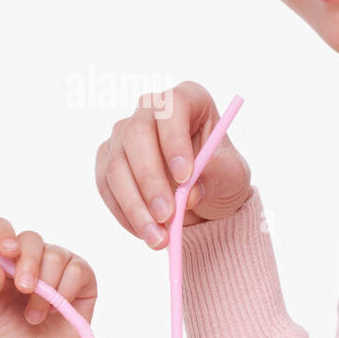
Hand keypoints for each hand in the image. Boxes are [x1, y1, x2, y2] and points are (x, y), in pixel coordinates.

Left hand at [0, 218, 95, 337]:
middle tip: (23, 289)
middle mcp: (30, 257)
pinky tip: (58, 310)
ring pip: (55, 255)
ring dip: (45, 290)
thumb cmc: (4, 335)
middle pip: (31, 238)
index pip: (0, 229)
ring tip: (34, 315)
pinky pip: (77, 270)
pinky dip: (66, 292)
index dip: (3, 233)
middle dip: (27, 263)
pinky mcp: (81, 277)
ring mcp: (57, 264)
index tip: (5, 251)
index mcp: (1, 260)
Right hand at [95, 80, 251, 249]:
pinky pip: (106, 186)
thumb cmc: (219, 175)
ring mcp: (124, 133)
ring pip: (116, 164)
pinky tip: (145, 232)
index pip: (173, 108)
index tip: (185, 177)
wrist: (201, 198)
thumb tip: (190, 192)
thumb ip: (215, 178)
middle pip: (136, 134)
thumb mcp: (232, 177)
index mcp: (187, 99)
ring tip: (159, 238)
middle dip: (150, 180)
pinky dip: (124, 213)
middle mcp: (150, 110)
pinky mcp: (107, 159)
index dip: (175, 140)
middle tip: (167, 216)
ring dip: (135, 206)